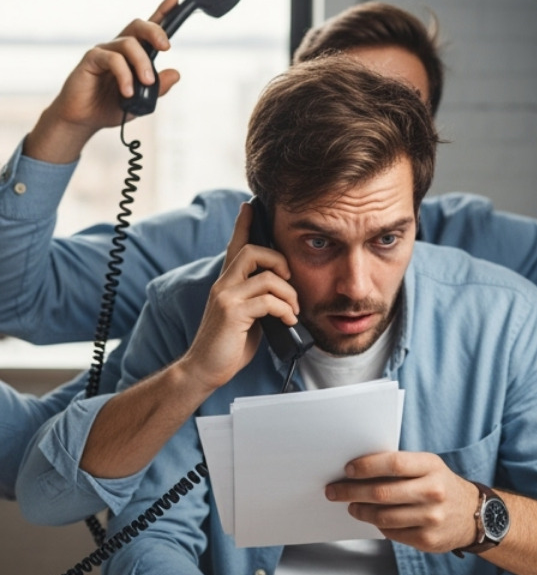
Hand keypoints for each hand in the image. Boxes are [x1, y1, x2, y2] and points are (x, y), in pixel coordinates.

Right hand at [24, 0, 181, 163]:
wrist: (85, 119)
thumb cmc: (112, 106)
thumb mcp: (143, 101)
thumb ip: (158, 88)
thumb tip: (176, 73)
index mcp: (135, 55)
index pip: (148, 31)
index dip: (162, 13)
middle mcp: (120, 48)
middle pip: (138, 26)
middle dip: (155, 31)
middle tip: (166, 47)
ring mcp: (105, 51)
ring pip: (129, 44)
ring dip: (142, 64)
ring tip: (145, 83)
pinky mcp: (91, 59)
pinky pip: (112, 59)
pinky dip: (124, 75)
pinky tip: (128, 92)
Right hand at [178, 203, 299, 391]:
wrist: (205, 368)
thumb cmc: (230, 344)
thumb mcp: (247, 315)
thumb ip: (258, 299)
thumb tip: (282, 291)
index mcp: (227, 282)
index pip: (235, 245)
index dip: (243, 225)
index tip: (250, 206)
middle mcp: (223, 283)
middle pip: (254, 251)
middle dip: (281, 262)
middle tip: (290, 283)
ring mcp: (226, 296)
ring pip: (267, 277)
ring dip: (289, 294)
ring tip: (293, 311)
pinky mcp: (231, 312)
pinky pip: (269, 300)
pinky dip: (285, 310)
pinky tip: (288, 321)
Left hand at [328, 451, 480, 552]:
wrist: (475, 516)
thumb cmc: (441, 486)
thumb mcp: (429, 468)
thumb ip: (399, 467)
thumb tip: (356, 471)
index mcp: (433, 467)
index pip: (393, 464)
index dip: (366, 466)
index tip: (347, 470)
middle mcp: (434, 492)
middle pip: (382, 493)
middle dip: (351, 492)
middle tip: (334, 491)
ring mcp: (432, 518)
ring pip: (382, 516)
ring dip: (360, 511)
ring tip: (352, 506)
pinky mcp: (427, 540)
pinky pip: (391, 532)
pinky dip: (378, 525)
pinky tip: (375, 518)